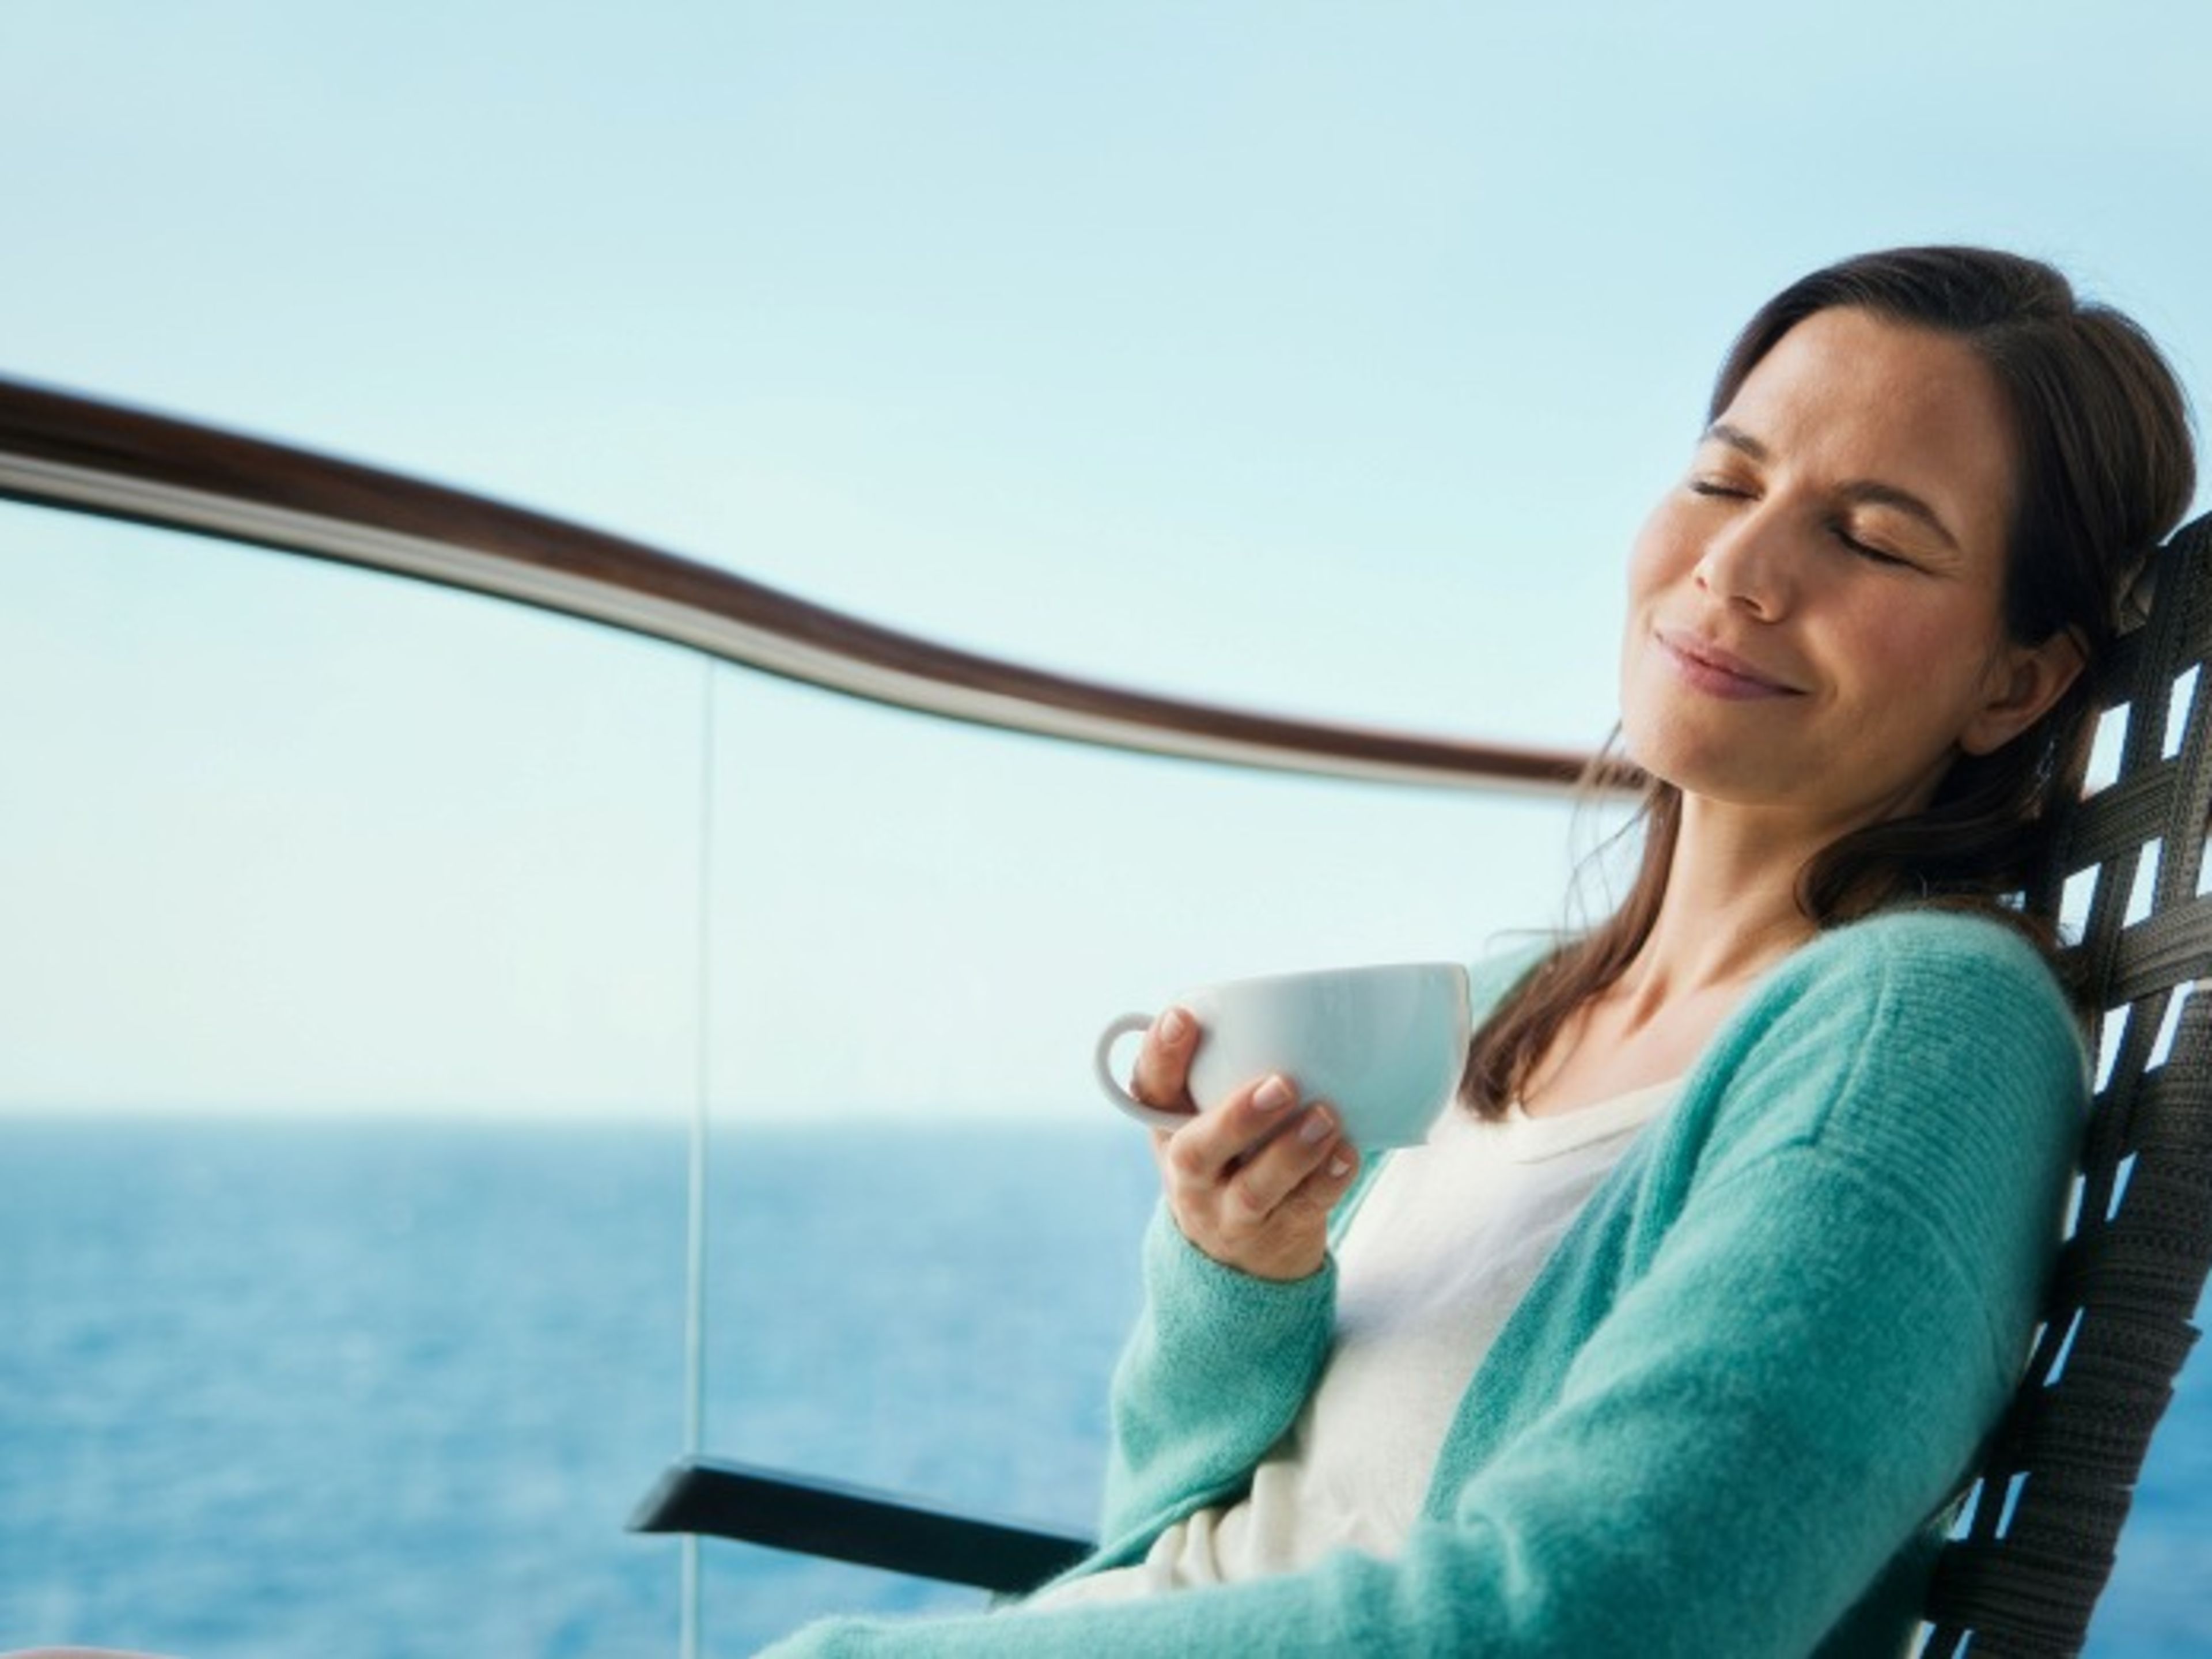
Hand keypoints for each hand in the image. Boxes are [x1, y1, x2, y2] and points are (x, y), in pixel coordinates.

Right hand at [1131, 1006, 1360, 1281]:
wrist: (1236, 1258)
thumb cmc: (1227, 1154)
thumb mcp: (1203, 1114)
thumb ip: (1221, 1063)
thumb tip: (1279, 997)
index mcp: (1168, 1128)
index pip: (1149, 1091)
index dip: (1161, 1055)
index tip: (1183, 1016)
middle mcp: (1189, 1175)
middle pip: (1197, 1152)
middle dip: (1237, 1118)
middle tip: (1281, 1084)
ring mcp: (1229, 1213)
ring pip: (1255, 1189)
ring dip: (1292, 1152)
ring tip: (1326, 1116)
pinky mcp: (1276, 1235)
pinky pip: (1303, 1210)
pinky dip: (1328, 1181)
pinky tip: (1348, 1153)